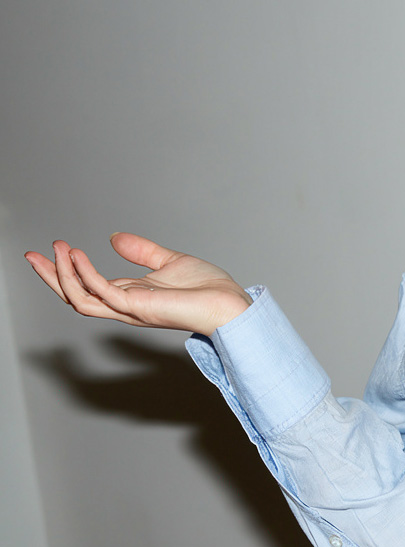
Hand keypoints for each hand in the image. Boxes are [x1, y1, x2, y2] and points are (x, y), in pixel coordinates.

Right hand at [25, 233, 252, 335]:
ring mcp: (130, 309)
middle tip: (32, 256)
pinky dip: (87, 275)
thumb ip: (141, 251)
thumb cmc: (207, 289)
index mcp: (131, 295)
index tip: (51, 249)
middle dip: (52, 277)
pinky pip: (103, 293)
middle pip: (76, 296)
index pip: (88, 286)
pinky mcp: (138, 307)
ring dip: (64, 276)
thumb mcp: (169, 261)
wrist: (229, 303)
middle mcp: (125, 305)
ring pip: (81, 299)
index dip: (66, 269)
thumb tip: (113, 238)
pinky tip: (77, 256)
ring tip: (55, 250)